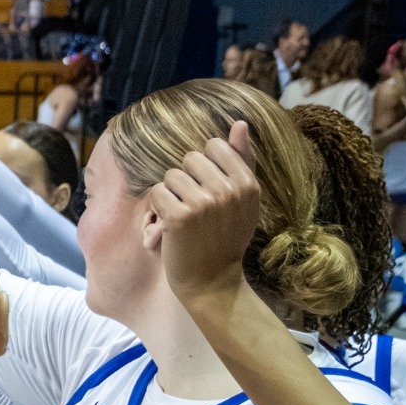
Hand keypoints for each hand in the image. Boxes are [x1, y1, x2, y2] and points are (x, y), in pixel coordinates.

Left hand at [150, 123, 258, 308]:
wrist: (211, 281)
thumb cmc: (225, 237)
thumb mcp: (243, 199)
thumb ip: (242, 160)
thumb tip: (240, 123)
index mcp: (248, 183)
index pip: (214, 146)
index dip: (204, 167)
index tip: (209, 192)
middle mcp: (229, 190)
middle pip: (190, 158)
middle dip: (186, 180)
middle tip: (196, 209)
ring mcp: (204, 203)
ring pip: (171, 175)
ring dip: (171, 194)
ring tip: (184, 218)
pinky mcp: (179, 216)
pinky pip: (157, 192)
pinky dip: (158, 208)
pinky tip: (171, 226)